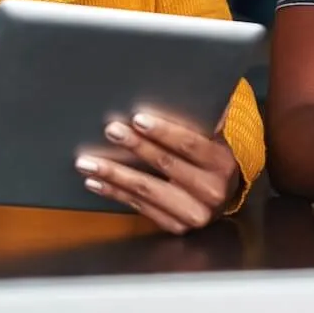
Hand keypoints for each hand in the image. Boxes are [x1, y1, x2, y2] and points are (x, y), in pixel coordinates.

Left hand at [75, 112, 240, 233]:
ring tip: (88, 162)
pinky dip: (116, 193)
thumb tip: (183, 86)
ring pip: (147, 190)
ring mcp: (193, 213)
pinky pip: (140, 208)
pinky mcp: (176, 226)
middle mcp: (212, 191)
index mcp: (223, 162)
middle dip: (134, 146)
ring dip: (114, 175)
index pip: (190, 144)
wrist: (225, 195)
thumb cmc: (214, 157)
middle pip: (165, 165)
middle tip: (110, 130)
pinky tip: (97, 182)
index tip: (137, 119)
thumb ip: (204, 117)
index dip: (163, 132)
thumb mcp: (217, 136)